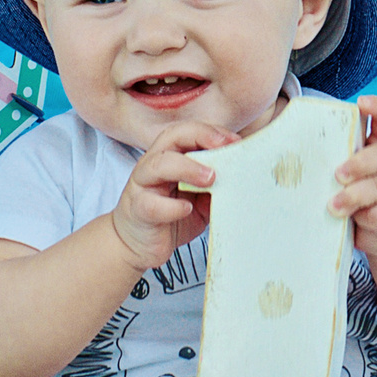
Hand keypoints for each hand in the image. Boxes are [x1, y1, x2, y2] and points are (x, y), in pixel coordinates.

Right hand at [109, 121, 233, 271]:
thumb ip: (213, 187)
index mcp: (168, 157)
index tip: (235, 141)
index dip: (210, 131)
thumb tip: (240, 179)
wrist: (136, 244)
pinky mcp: (139, 211)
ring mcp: (142, 187)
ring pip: (158, 164)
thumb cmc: (168, 217)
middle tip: (225, 147)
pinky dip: (172, 206)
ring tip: (210, 178)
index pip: (187, 132)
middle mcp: (152, 166)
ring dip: (187, 167)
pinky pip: (152, 204)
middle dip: (200, 136)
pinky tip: (187, 209)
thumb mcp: (197, 199)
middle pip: (172, 136)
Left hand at [332, 95, 376, 257]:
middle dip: (361, 163)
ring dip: (355, 194)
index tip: (361, 102)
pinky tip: (350, 219)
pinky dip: (363, 215)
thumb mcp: (350, 167)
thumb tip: (297, 147)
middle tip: (338, 174)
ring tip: (334, 205)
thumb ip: (338, 154)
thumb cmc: (358, 188)